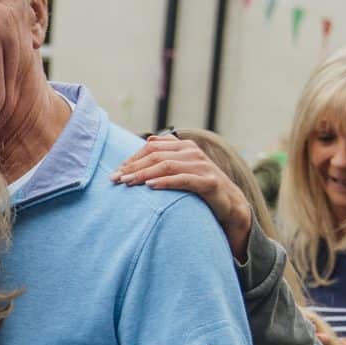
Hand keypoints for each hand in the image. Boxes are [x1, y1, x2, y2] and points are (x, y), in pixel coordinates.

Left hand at [113, 135, 253, 262]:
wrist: (230, 204)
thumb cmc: (200, 186)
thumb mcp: (183, 167)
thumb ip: (168, 154)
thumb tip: (149, 139)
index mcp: (185, 146)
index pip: (152, 147)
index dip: (132, 158)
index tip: (116, 170)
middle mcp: (193, 152)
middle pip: (156, 155)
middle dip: (133, 167)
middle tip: (115, 179)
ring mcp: (202, 166)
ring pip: (166, 166)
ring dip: (143, 174)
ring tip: (127, 183)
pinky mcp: (209, 182)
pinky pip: (183, 180)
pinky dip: (165, 182)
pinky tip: (149, 187)